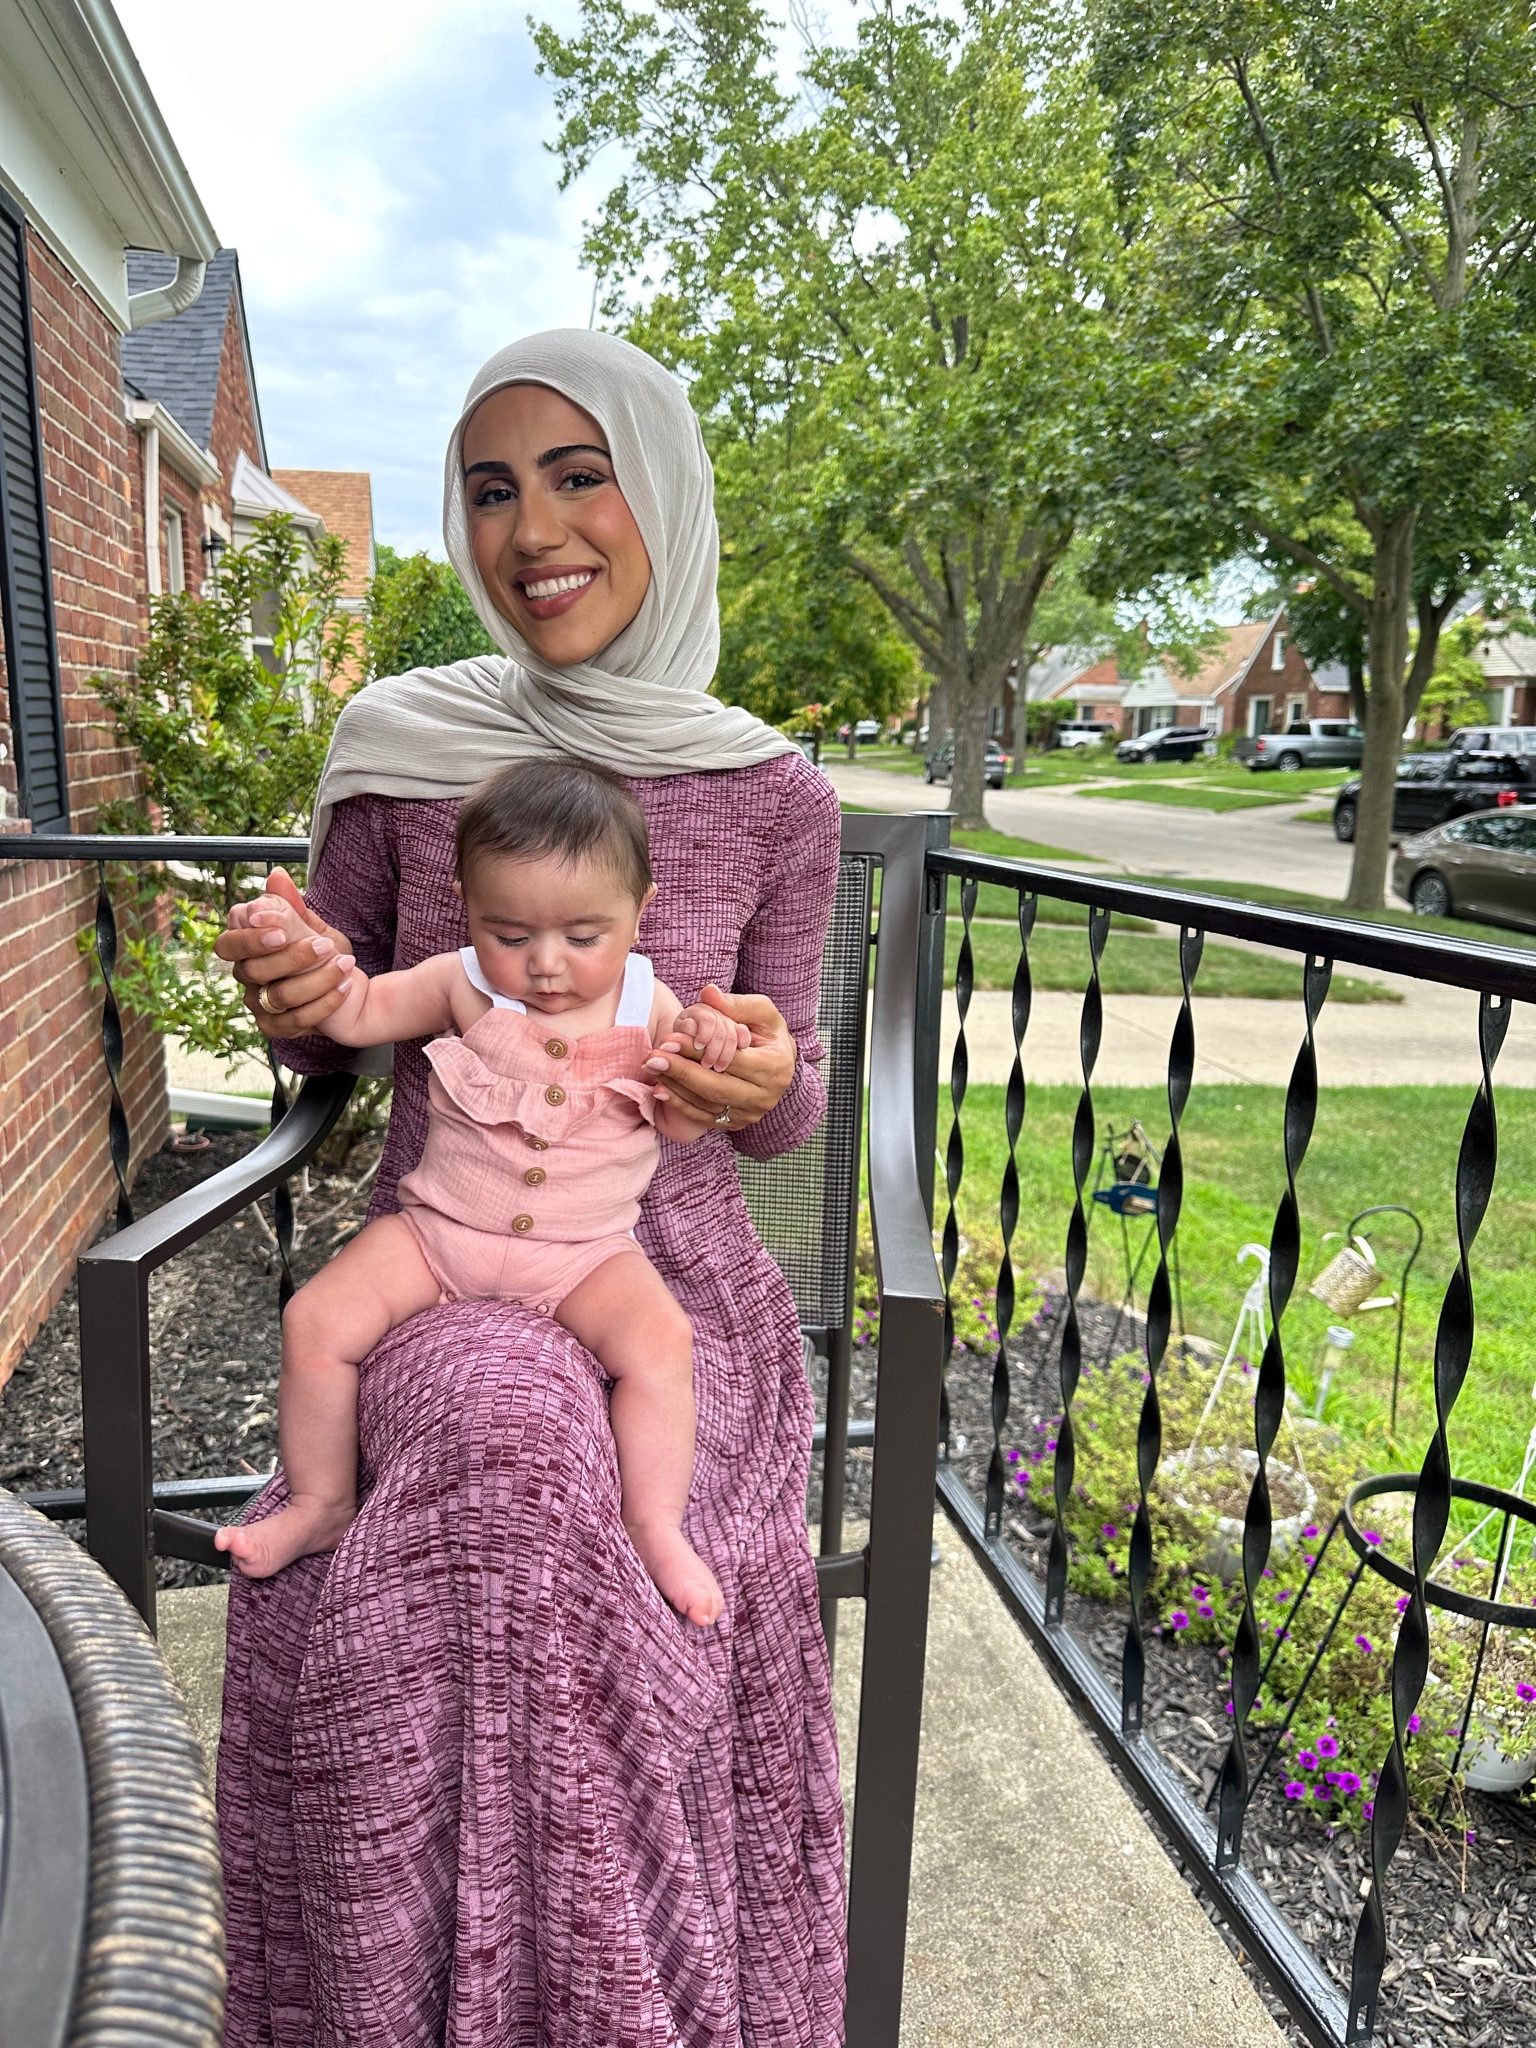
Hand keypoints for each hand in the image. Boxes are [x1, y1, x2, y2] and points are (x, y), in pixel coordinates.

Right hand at [213, 868, 355, 1038]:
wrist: (346, 983)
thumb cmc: (321, 950)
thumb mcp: (310, 925)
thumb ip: (291, 905)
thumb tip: (276, 876)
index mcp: (245, 947)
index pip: (228, 944)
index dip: (250, 940)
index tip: (282, 933)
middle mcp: (245, 976)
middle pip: (252, 971)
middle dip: (291, 958)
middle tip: (324, 945)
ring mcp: (257, 1004)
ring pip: (278, 996)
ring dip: (316, 979)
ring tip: (346, 963)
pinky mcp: (275, 1027)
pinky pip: (296, 1020)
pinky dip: (324, 1003)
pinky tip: (346, 986)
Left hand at [643, 985, 796, 1133]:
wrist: (779, 1063)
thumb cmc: (767, 1032)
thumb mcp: (761, 1012)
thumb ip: (735, 1003)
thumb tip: (708, 993)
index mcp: (775, 1066)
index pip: (730, 1060)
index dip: (698, 1051)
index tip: (669, 1039)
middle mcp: (765, 1096)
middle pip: (716, 1087)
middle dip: (681, 1072)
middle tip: (652, 1058)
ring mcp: (750, 1113)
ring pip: (707, 1104)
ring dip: (676, 1087)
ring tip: (651, 1069)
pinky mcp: (736, 1123)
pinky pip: (704, 1118)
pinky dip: (680, 1105)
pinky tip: (660, 1090)